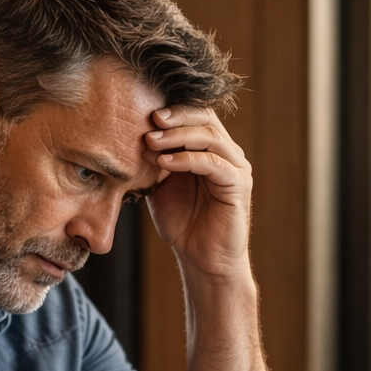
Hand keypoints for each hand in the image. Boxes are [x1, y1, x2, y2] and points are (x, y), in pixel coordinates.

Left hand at [142, 106, 252, 281]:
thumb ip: (153, 160)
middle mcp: (227, 153)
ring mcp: (235, 168)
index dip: (172, 110)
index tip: (143, 113)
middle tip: (149, 120)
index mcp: (210, 149)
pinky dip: (187, 159)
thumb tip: (132, 135)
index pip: (195, 115)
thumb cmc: (183, 223)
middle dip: (175, 117)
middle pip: (205, 118)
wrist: (201, 260)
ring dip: (178, 136)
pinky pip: (213, 163)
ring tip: (151, 141)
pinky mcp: (238, 185)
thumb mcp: (160, 185)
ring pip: (210, 137)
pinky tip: (164, 163)